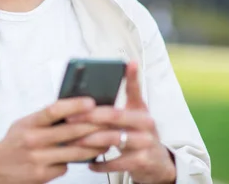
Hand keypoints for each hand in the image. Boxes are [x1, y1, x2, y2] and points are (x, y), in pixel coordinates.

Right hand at [0, 97, 108, 183]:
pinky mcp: (41, 175)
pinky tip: (85, 157)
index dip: (74, 105)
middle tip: (112, 122)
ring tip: (109, 140)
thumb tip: (73, 107)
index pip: (54, 110)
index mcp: (29, 123)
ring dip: (95, 147)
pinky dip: (76, 161)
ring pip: (74, 152)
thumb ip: (45, 118)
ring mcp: (37, 158)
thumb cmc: (13, 143)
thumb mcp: (24, 124)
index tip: (91, 102)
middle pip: (70, 132)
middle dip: (95, 127)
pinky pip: (66, 166)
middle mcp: (33, 140)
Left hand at [67, 62, 175, 183]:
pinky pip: (117, 162)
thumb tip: (111, 77)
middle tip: (70, 117)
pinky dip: (101, 163)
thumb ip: (122, 101)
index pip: (134, 90)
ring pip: (114, 138)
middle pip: (115, 115)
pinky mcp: (142, 161)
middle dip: (89, 116)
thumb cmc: (139, 135)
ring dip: (91, 140)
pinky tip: (89, 163)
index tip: (127, 63)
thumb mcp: (136, 115)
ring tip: (75, 141)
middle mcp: (146, 124)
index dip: (131, 76)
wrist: (158, 165)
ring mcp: (146, 143)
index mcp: (141, 110)